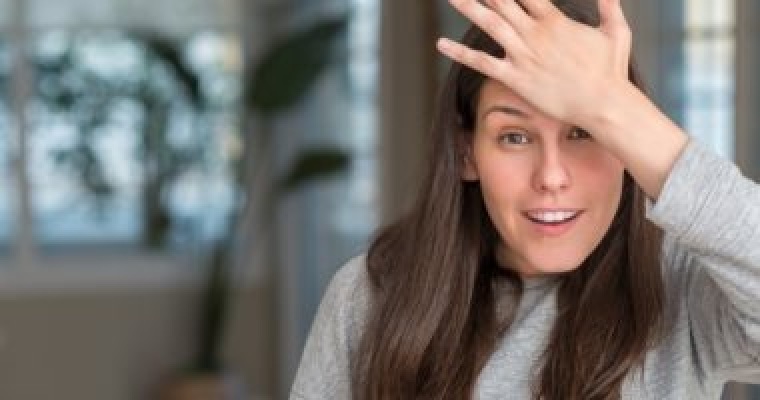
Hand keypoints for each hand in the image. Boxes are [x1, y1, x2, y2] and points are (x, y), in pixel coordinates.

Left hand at [437, 0, 632, 129]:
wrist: (603, 104)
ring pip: (489, 25)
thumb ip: (609, 6)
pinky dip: (460, 53)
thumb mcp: (616, 31)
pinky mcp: (515, 78)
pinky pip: (482, 63)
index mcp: (555, 20)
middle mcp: (535, 34)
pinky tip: (442, 45)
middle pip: (503, 2)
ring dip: (468, 8)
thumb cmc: (611, 71)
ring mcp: (524, 55)